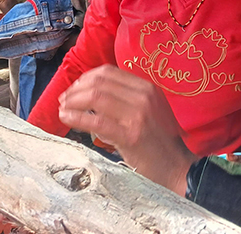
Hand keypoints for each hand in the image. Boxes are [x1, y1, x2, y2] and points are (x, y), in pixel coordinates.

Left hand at [58, 65, 195, 193]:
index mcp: (147, 88)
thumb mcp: (149, 111)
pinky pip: (96, 121)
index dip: (86, 78)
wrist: (177, 168)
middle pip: (99, 83)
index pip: (109, 72)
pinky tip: (66, 118)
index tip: (74, 88)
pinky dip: (77, 118)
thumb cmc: (159, 142)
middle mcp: (144, 97)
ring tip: (63, 108)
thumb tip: (91, 94)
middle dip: (76, 89)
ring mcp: (138, 115)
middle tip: (64, 99)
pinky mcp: (130, 135)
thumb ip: (126, 99)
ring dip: (73, 102)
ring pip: (96, 97)